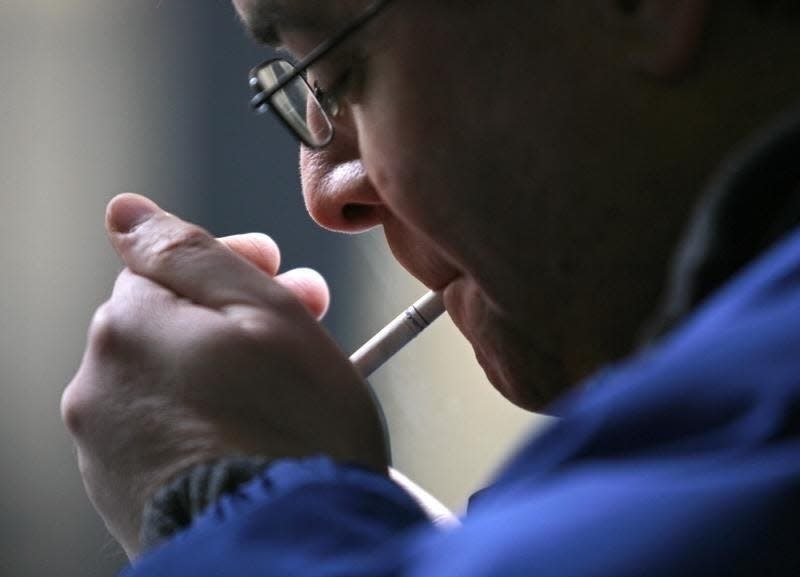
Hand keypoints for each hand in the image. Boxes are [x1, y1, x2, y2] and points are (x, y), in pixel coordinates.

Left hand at [61, 194, 388, 557]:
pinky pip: (164, 430)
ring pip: (167, 377)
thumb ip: (190, 253)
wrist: (290, 544)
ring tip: (279, 387)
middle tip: (298, 323)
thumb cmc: (294, 431)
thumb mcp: (264, 312)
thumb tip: (125, 213)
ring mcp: (105, 444)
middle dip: (231, 315)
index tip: (277, 268)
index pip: (168, 263)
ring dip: (217, 367)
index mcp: (130, 327)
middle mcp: (100, 383)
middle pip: (169, 322)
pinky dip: (202, 419)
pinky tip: (249, 431)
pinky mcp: (122, 492)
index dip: (232, 262)